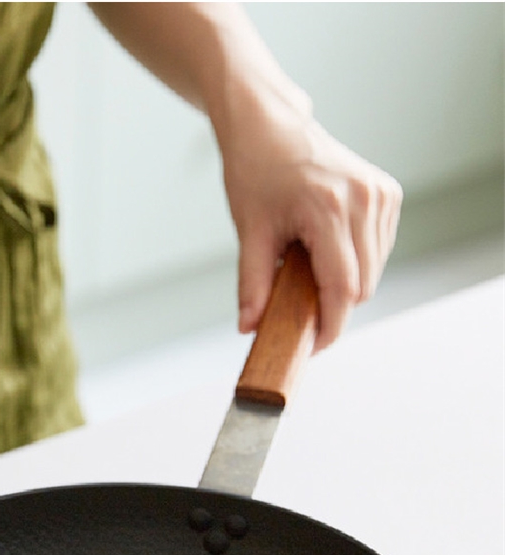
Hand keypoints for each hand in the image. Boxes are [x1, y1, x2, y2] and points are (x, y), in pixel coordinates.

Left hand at [218, 92, 402, 351]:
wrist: (270, 125)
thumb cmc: (255, 172)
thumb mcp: (250, 232)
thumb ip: (252, 284)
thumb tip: (249, 328)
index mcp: (329, 209)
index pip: (343, 289)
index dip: (330, 327)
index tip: (310, 347)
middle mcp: (365, 199)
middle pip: (362, 286)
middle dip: (334, 310)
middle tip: (299, 316)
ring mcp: (382, 194)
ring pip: (374, 272)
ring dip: (345, 287)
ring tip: (307, 274)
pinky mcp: (388, 193)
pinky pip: (379, 250)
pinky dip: (356, 264)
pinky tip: (327, 253)